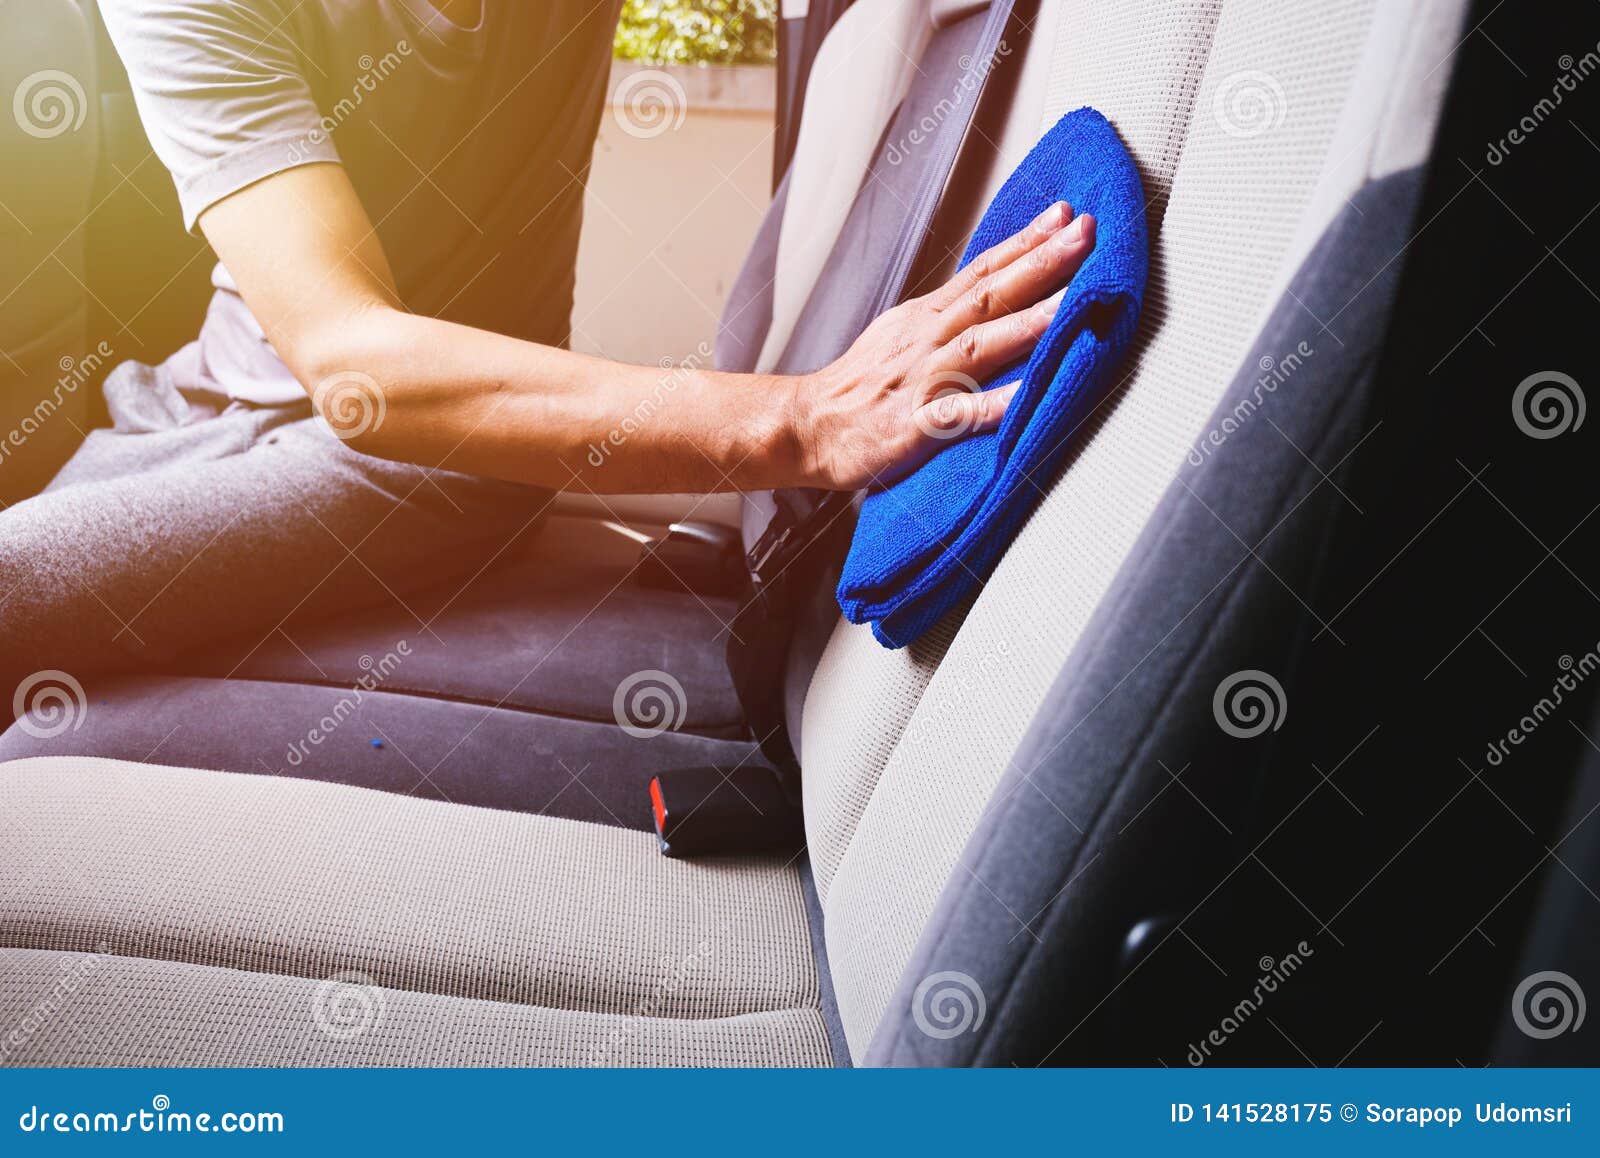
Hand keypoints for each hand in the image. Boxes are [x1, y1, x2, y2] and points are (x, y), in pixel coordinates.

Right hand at [792, 201, 1094, 490]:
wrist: (807, 427)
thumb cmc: (861, 387)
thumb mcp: (903, 334)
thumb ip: (951, 314)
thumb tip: (998, 287)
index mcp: (926, 318)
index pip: (983, 270)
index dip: (1026, 242)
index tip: (1067, 214)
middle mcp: (927, 341)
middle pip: (990, 295)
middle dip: (1041, 263)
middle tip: (1086, 234)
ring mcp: (921, 383)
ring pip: (980, 345)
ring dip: (1027, 323)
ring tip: (1073, 302)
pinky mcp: (912, 427)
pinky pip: (956, 417)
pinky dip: (991, 406)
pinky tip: (1026, 398)